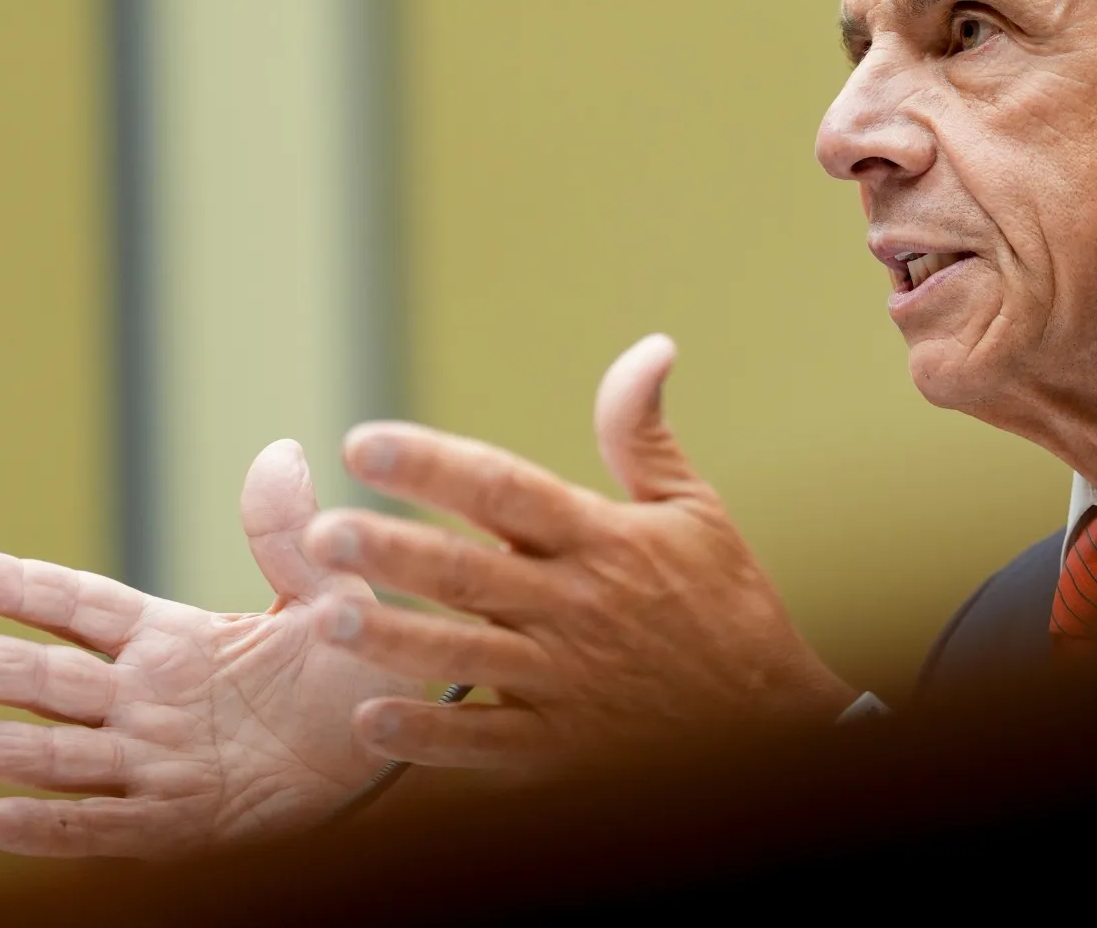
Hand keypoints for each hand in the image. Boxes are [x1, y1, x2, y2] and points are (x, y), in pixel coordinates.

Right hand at [0, 442, 422, 856]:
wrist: (395, 738)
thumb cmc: (354, 662)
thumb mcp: (328, 592)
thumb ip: (290, 537)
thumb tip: (279, 452)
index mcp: (173, 639)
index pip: (80, 609)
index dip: (21, 591)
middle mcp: (149, 698)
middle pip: (48, 681)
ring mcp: (157, 761)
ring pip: (59, 754)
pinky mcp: (181, 820)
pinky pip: (108, 824)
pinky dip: (54, 825)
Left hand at [302, 334, 856, 768]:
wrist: (773, 723)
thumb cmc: (726, 605)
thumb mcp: (694, 509)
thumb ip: (643, 434)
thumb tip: (649, 346)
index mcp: (603, 539)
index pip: (506, 489)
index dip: (433, 465)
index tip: (364, 442)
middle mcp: (577, 607)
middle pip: (467, 573)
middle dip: (391, 550)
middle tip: (324, 533)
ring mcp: (566, 682)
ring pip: (461, 655)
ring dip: (390, 638)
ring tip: (323, 616)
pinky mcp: (561, 749)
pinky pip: (483, 743)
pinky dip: (427, 735)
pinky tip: (369, 721)